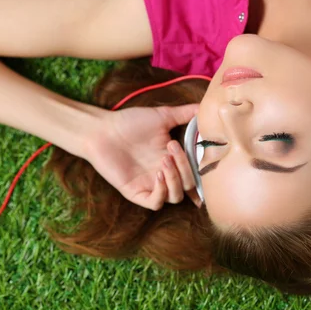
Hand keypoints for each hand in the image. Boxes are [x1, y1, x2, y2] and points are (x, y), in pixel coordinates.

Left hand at [84, 104, 200, 209]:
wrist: (103, 130)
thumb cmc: (130, 122)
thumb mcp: (163, 116)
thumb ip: (186, 113)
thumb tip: (205, 107)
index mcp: (173, 160)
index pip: (196, 174)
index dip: (204, 173)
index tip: (207, 159)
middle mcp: (165, 175)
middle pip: (188, 185)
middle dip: (185, 168)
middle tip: (172, 148)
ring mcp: (151, 185)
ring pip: (175, 197)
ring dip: (175, 179)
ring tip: (164, 160)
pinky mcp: (136, 193)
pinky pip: (155, 203)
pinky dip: (161, 192)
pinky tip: (157, 174)